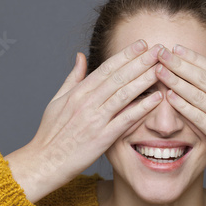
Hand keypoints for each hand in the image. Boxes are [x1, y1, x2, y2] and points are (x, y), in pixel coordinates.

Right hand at [6, 41, 164, 202]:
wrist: (43, 161)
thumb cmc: (50, 134)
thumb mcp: (57, 101)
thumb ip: (73, 78)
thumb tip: (81, 56)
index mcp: (77, 93)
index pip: (106, 68)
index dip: (125, 55)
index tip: (141, 44)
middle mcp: (87, 102)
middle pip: (118, 77)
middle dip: (140, 61)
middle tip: (159, 49)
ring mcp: (95, 120)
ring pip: (124, 94)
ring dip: (144, 80)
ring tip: (161, 68)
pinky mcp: (102, 138)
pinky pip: (125, 120)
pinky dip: (141, 108)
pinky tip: (156, 99)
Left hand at [156, 45, 205, 182]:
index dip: (193, 57)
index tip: (176, 48)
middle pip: (202, 78)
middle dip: (180, 64)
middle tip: (161, 52)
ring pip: (198, 95)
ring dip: (176, 82)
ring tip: (159, 71)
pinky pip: (199, 118)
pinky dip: (184, 106)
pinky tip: (170, 97)